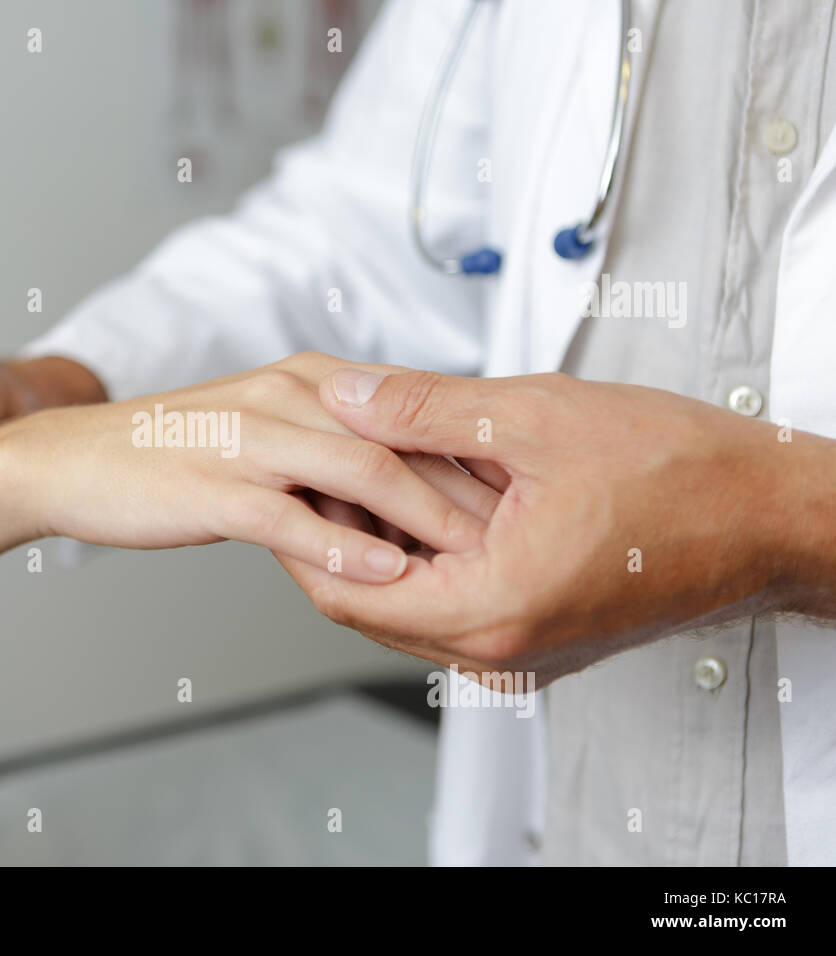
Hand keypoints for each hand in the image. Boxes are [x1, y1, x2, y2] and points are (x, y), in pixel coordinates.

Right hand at [0, 353, 496, 582]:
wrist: (78, 461)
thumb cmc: (176, 453)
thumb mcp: (268, 431)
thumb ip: (333, 447)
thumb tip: (400, 482)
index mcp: (310, 381)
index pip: (411, 413)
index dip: (470, 456)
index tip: (519, 498)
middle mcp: (288, 396)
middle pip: (402, 438)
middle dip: (467, 489)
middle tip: (524, 535)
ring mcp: (251, 438)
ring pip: (361, 472)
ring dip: (425, 519)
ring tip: (477, 561)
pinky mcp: (216, 486)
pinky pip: (292, 517)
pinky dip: (344, 545)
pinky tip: (384, 573)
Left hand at [277, 367, 835, 684]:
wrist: (771, 516)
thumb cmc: (683, 471)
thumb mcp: (536, 415)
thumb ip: (424, 410)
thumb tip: (347, 397)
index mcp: (492, 608)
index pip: (345, 591)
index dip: (301, 530)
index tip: (285, 478)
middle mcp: (499, 649)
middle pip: (367, 605)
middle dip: (332, 535)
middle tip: (315, 466)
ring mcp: (519, 651)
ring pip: (407, 606)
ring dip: (378, 544)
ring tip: (364, 472)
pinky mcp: (537, 637)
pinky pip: (450, 607)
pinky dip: (424, 556)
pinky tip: (425, 498)